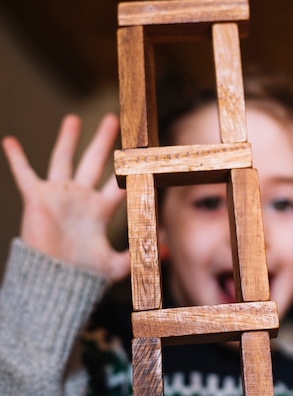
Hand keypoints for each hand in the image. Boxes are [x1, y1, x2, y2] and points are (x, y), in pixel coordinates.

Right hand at [2, 114, 128, 279]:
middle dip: (103, 141)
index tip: (142, 152)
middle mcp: (81, 198)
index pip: (120, 183)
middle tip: (113, 119)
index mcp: (101, 210)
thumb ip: (140, 254)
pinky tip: (10, 141)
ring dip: (68, 139)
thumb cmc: (83, 274)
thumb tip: (169, 250)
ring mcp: (59, 196)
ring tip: (73, 119)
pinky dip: (17, 159)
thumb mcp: (115, 265)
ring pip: (63, 160)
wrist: (52, 280)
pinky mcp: (37, 199)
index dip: (132, 170)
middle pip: (95, 162)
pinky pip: (24, 174)